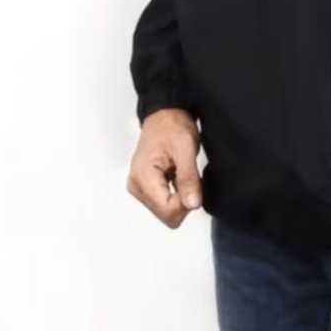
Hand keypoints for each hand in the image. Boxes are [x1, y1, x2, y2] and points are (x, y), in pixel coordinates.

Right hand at [127, 108, 202, 227]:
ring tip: (180, 172)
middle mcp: (137, 187)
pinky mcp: (145, 188)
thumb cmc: (171, 126)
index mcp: (143, 178)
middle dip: (183, 200)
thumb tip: (193, 204)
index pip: (168, 211)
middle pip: (166, 215)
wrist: (164, 115)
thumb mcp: (185, 149)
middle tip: (187, 175)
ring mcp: (139, 188)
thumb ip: (188, 178)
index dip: (186, 201)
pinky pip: (164, 202)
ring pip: (166, 211)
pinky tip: (176, 175)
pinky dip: (175, 192)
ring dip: (179, 196)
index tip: (193, 182)